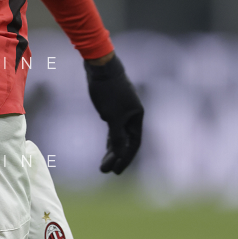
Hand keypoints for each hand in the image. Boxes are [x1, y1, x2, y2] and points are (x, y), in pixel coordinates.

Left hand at [85, 53, 143, 174]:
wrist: (100, 66)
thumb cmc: (108, 91)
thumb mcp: (112, 116)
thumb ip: (116, 136)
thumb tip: (119, 153)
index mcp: (137, 116)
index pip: (134, 143)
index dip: (125, 159)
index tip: (116, 171)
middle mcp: (132, 114)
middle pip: (127, 140)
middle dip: (117, 156)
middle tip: (105, 170)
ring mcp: (123, 109)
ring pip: (120, 133)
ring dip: (112, 148)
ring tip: (103, 163)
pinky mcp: (113, 104)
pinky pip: (114, 126)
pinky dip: (111, 136)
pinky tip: (107, 144)